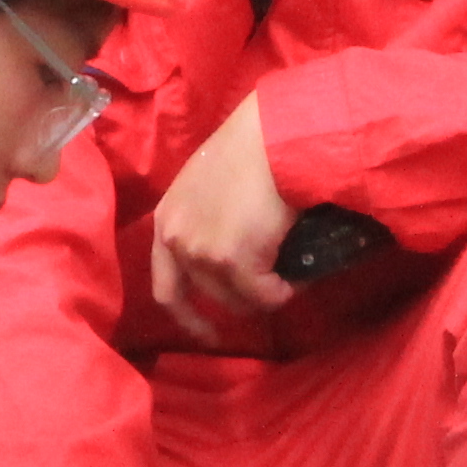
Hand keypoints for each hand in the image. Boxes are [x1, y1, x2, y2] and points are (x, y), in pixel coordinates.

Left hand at [144, 98, 294, 343]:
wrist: (274, 134)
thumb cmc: (253, 145)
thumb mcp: (212, 183)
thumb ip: (209, 217)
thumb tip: (236, 248)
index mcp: (166, 219)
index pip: (165, 286)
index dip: (187, 316)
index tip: (210, 333)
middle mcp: (175, 238)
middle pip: (209, 297)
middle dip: (243, 300)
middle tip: (274, 289)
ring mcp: (201, 251)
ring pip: (240, 300)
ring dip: (267, 293)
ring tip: (292, 273)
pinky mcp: (233, 260)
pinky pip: (266, 296)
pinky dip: (286, 291)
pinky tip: (301, 275)